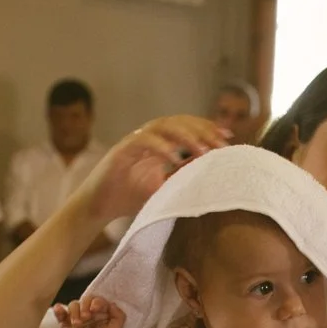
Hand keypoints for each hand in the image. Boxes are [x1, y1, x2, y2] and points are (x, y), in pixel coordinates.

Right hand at [54, 296, 124, 327]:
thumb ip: (119, 315)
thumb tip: (112, 303)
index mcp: (100, 312)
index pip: (97, 300)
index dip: (96, 302)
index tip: (95, 309)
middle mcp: (88, 312)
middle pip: (84, 299)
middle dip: (85, 306)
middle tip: (87, 318)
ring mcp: (76, 317)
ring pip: (73, 305)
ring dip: (75, 312)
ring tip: (78, 324)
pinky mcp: (65, 324)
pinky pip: (60, 314)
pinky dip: (59, 310)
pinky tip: (59, 309)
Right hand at [75, 116, 228, 225]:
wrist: (99, 207)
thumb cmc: (129, 197)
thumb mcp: (163, 188)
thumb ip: (182, 178)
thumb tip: (210, 175)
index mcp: (159, 143)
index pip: (186, 127)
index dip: (206, 129)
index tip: (227, 138)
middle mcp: (147, 137)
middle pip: (177, 121)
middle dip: (201, 129)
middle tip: (221, 142)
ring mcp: (133, 141)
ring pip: (161, 126)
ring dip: (184, 135)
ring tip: (203, 149)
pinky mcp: (120, 150)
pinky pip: (142, 141)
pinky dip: (160, 147)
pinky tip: (174, 158)